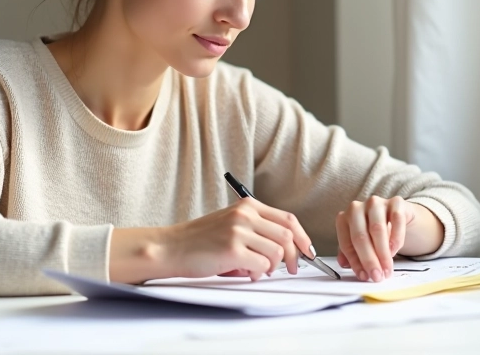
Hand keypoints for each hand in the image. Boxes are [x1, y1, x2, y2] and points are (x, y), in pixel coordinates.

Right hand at [163, 198, 313, 280]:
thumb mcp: (231, 223)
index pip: (288, 219)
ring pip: (277, 253)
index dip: (302, 237)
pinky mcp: (232, 250)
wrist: (171, 247)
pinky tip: (246, 273)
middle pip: (287, 236)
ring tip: (257, 270)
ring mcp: (239, 231)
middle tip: (292, 268)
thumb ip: (256, 229)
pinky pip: (262, 266)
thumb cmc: (199, 240)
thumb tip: (286, 249)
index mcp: (247, 206)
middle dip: (295, 256)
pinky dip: (259, 274)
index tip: (307, 251)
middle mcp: (245, 215)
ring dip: (272, 267)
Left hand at [335, 196, 430, 282]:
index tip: (364, 276)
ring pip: (377, 229)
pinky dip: (396, 238)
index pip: (347, 243)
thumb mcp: (359, 243)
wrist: (395, 216)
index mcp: (344, 219)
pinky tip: (395, 250)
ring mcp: (375, 203)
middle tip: (377, 276)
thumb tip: (344, 265)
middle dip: (369, 260)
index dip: (355, 262)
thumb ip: (351, 254)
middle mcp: (357, 208)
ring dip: (383, 253)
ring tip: (387, 268)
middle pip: (360, 237)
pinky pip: (396, 220)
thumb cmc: (373, 232)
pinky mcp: (395, 202)